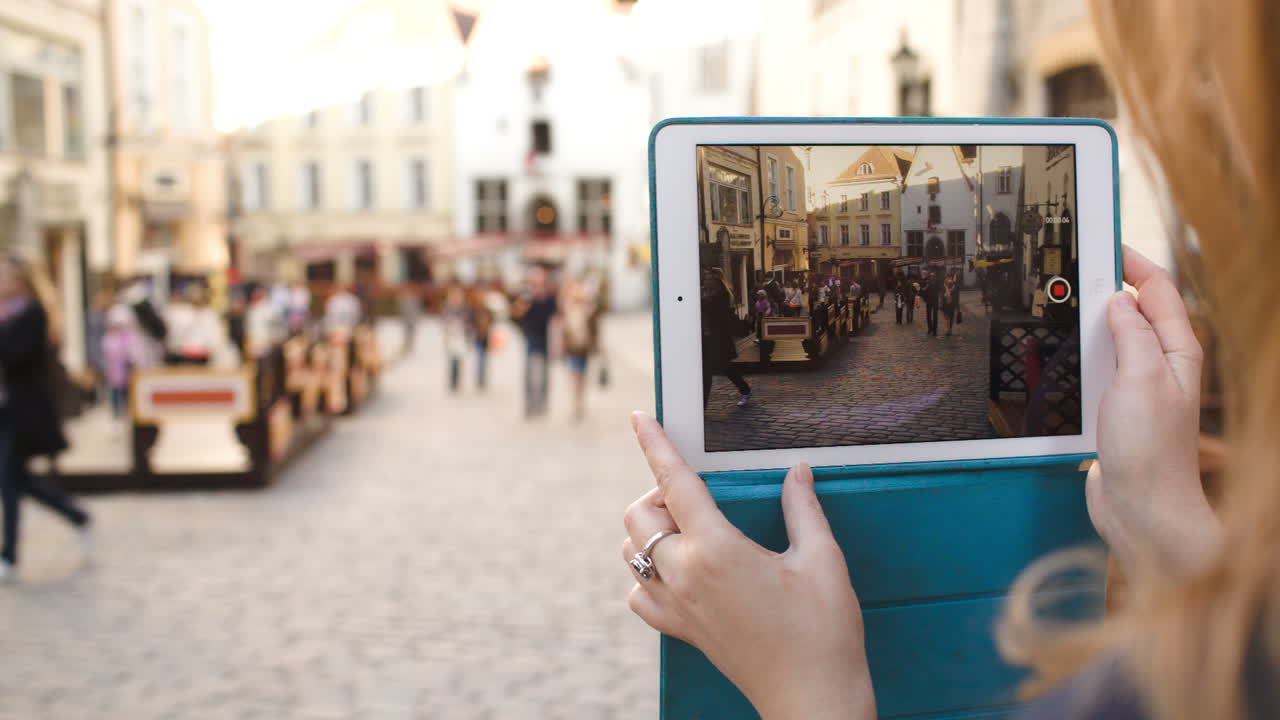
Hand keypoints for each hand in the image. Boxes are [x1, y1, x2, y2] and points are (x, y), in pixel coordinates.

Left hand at [622, 412, 874, 719]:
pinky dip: (647, 576)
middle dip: (659, 493)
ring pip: (631, 552)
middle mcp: (685, 575)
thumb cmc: (823, 632)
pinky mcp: (679, 630)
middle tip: (696, 495)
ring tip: (688, 530)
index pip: (675, 482)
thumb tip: (797, 472)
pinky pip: (639, 594)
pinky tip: (678, 572)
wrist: (812, 697)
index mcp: (717, 549)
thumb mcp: (822, 561)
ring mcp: (677, 606)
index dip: (655, 444)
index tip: (641, 418)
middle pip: (640, 515)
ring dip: (650, 532)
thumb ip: (804, 509)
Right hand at [1088, 246, 1219, 585]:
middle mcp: (1161, 366)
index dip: (1134, 262)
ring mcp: (1140, 388)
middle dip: (1109, 286)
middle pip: (1136, 311)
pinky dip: (1082, 357)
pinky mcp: (1118, 410)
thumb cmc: (1151, 450)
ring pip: (1115, 341)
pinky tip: (1062, 359)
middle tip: (1077, 269)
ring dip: (1091, 324)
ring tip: (1065, 307)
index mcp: (1176, 351)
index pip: (1159, 290)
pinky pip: (1099, 371)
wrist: (1142, 509)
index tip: (1105, 242)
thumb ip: (1131, 334)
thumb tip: (1119, 301)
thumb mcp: (1140, 378)